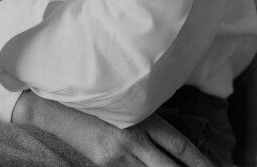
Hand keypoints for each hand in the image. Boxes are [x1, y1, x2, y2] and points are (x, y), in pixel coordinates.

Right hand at [12, 91, 212, 166]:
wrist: (54, 104)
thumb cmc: (94, 95)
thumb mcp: (125, 101)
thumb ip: (148, 117)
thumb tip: (174, 141)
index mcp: (141, 118)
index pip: (180, 146)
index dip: (201, 162)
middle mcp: (132, 140)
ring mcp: (117, 157)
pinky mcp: (104, 165)